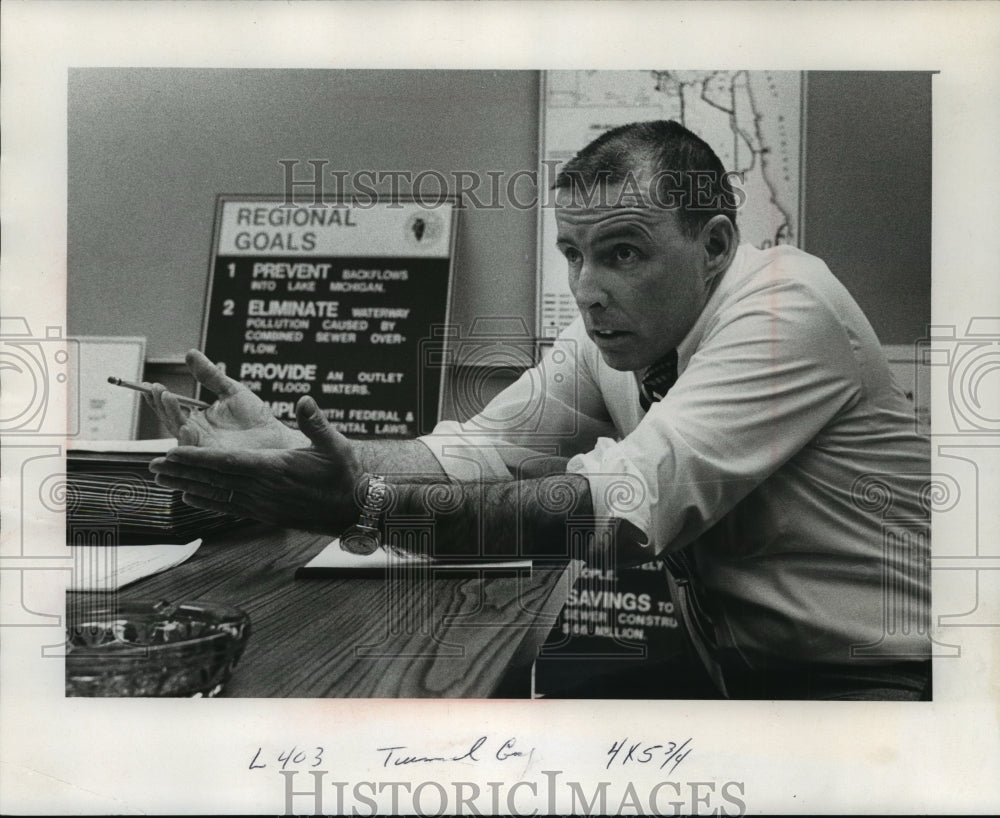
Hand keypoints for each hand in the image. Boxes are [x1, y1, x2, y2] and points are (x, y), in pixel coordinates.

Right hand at [143, 349, 306, 449]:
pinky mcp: (214, 461)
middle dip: (161, 405)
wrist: (278, 438)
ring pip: (179, 436)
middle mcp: (196, 437)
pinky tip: (187, 426)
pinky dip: (188, 441)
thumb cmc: (257, 418)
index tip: (151, 384)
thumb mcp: (231, 391)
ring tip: (168, 399)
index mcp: (197, 421)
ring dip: (171, 418)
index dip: (159, 397)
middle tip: (157, 389)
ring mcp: (203, 450)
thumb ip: (210, 375)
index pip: (172, 409)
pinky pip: (196, 453)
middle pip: (170, 422)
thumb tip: (190, 353)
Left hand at [149, 396, 363, 532]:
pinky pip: (228, 508)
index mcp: (275, 470)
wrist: (353, 510)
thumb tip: (305, 400)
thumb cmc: (344, 475)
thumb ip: (316, 424)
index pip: (227, 464)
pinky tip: (190, 499)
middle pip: (213, 480)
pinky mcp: (265, 513)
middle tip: (151, 467)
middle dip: (182, 472)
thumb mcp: (335, 445)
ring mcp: (262, 504)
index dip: (197, 458)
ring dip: (187, 487)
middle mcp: (263, 490)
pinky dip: (206, 502)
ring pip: (216, 495)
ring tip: (162, 481)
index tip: (172, 453)